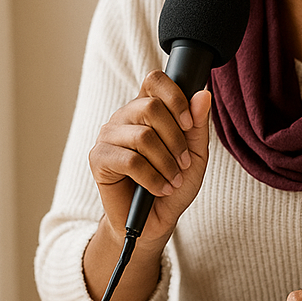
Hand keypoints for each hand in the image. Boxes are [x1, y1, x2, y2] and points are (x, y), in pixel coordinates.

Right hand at [82, 71, 210, 300]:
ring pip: (143, 136)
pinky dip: (152, 178)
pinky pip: (131, 161)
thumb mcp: (195, 154)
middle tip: (183, 162)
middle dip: (176, 138)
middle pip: (151, 107)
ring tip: (174, 179)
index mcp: (146, 108)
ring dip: (166, 162)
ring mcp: (108, 136)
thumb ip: (197, 125)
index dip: (175, 96)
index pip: (155, 80)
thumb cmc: (174, 183)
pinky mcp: (98, 159)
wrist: (155, 220)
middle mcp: (125, 116)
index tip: (189, 124)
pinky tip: (160, 189)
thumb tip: (203, 94)